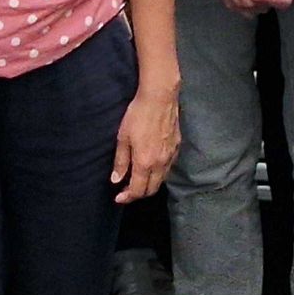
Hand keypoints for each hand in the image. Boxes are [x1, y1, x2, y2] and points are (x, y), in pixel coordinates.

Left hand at [111, 82, 179, 203]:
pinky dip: (159, 173)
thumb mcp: (123, 137)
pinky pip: (168, 167)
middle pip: (152, 189)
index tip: (118, 197)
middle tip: (127, 190)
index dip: (127, 197)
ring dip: (150, 184)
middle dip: (139, 194)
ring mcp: (171, 155)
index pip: (138, 190)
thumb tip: (116, 180)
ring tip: (138, 180)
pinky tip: (152, 166)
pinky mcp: (177, 147)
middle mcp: (160, 163)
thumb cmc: (138, 115)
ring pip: (162, 179)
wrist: (160, 97)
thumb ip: (121, 161)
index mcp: (145, 162)